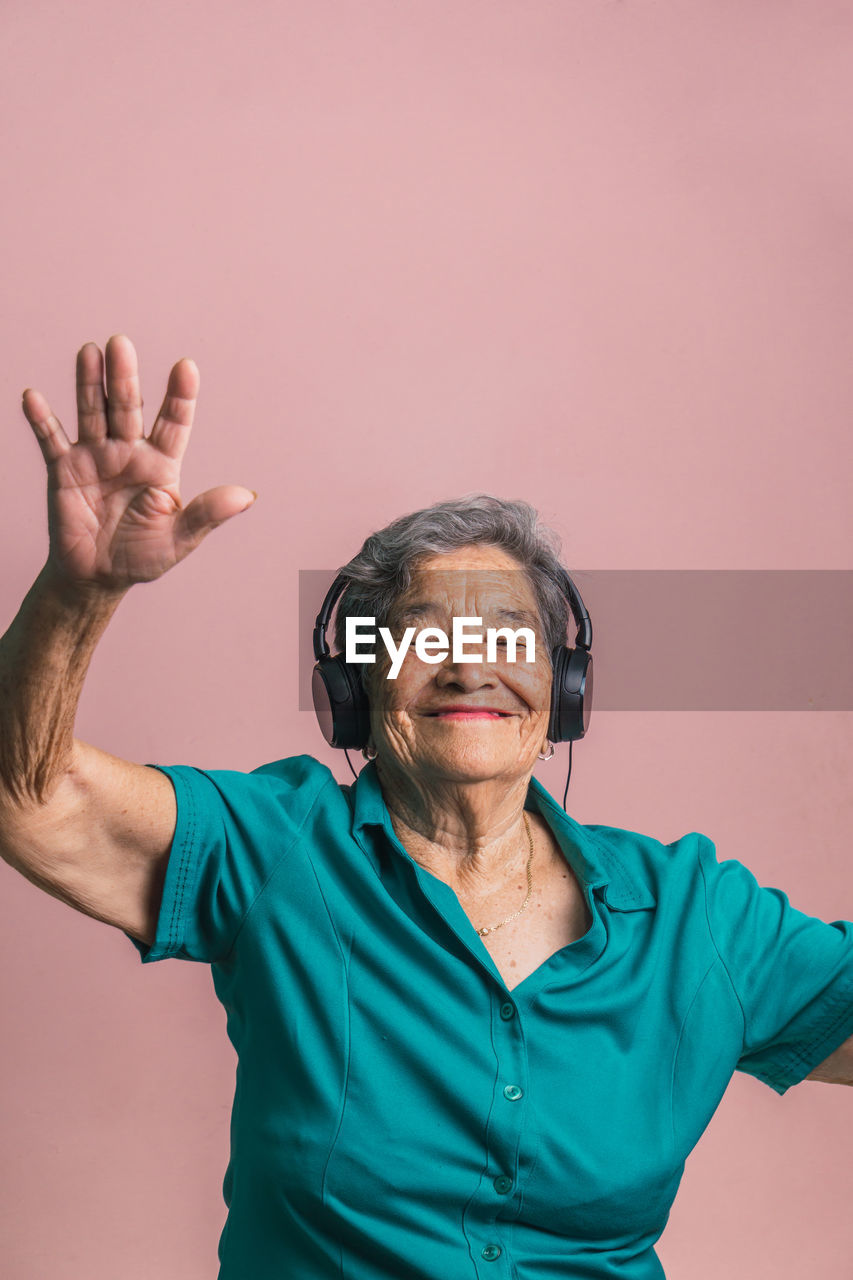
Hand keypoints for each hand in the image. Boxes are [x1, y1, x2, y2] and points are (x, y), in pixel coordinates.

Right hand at [21, 334, 256, 592]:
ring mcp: (96, 456)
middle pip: (128, 407)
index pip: (174, 423)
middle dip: (125, 377)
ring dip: (90, 383)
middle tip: (121, 343)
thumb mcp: (179, 539)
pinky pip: (52, 440)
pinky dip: (41, 420)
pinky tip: (33, 396)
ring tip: (90, 352)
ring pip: (93, 412)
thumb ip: (207, 514)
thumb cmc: (143, 555)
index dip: (180, 396)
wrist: (98, 576)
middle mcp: (129, 451)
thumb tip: (247, 496)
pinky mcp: (65, 469)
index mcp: (162, 464)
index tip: (186, 367)